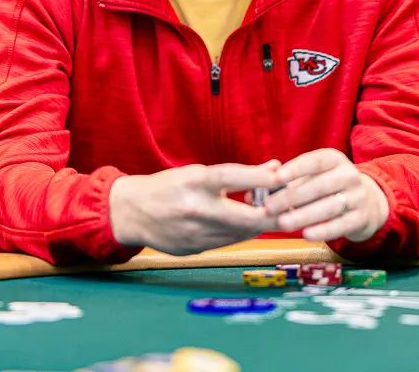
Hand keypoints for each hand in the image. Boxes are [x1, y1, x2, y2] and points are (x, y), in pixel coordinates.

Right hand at [109, 162, 279, 254]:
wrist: (130, 213)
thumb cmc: (167, 187)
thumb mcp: (196, 173)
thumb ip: (235, 175)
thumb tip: (275, 169)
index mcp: (192, 183)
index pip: (231, 177)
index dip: (260, 178)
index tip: (282, 177)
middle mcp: (195, 209)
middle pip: (244, 217)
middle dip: (271, 214)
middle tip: (287, 207)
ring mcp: (195, 234)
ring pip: (241, 233)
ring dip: (258, 223)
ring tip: (265, 210)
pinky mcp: (195, 250)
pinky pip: (228, 242)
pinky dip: (241, 233)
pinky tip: (245, 223)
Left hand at [263, 149, 387, 242]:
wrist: (368, 203)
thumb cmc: (328, 188)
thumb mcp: (313, 178)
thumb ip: (285, 184)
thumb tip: (251, 193)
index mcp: (334, 159)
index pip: (315, 161)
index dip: (296, 168)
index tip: (276, 178)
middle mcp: (349, 175)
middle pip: (320, 185)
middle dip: (292, 196)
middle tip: (269, 207)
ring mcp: (358, 196)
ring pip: (330, 206)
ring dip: (304, 215)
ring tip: (283, 223)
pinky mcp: (362, 218)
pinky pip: (342, 225)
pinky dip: (323, 230)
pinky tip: (305, 235)